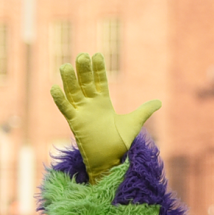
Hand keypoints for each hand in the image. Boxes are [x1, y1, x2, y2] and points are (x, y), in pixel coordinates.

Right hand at [52, 54, 159, 181]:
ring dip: (69, 80)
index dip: (98, 69)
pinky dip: (60, 100)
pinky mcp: (75, 123)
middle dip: (84, 70)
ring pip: (73, 93)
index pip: (99, 81)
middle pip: (85, 83)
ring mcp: (82, 113)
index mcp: (103, 103)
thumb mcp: (133, 123)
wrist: (111, 160)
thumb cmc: (119, 142)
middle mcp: (90, 105)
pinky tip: (54, 87)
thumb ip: (144, 110)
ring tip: (65, 66)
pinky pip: (65, 109)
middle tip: (83, 55)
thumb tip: (159, 102)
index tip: (97, 55)